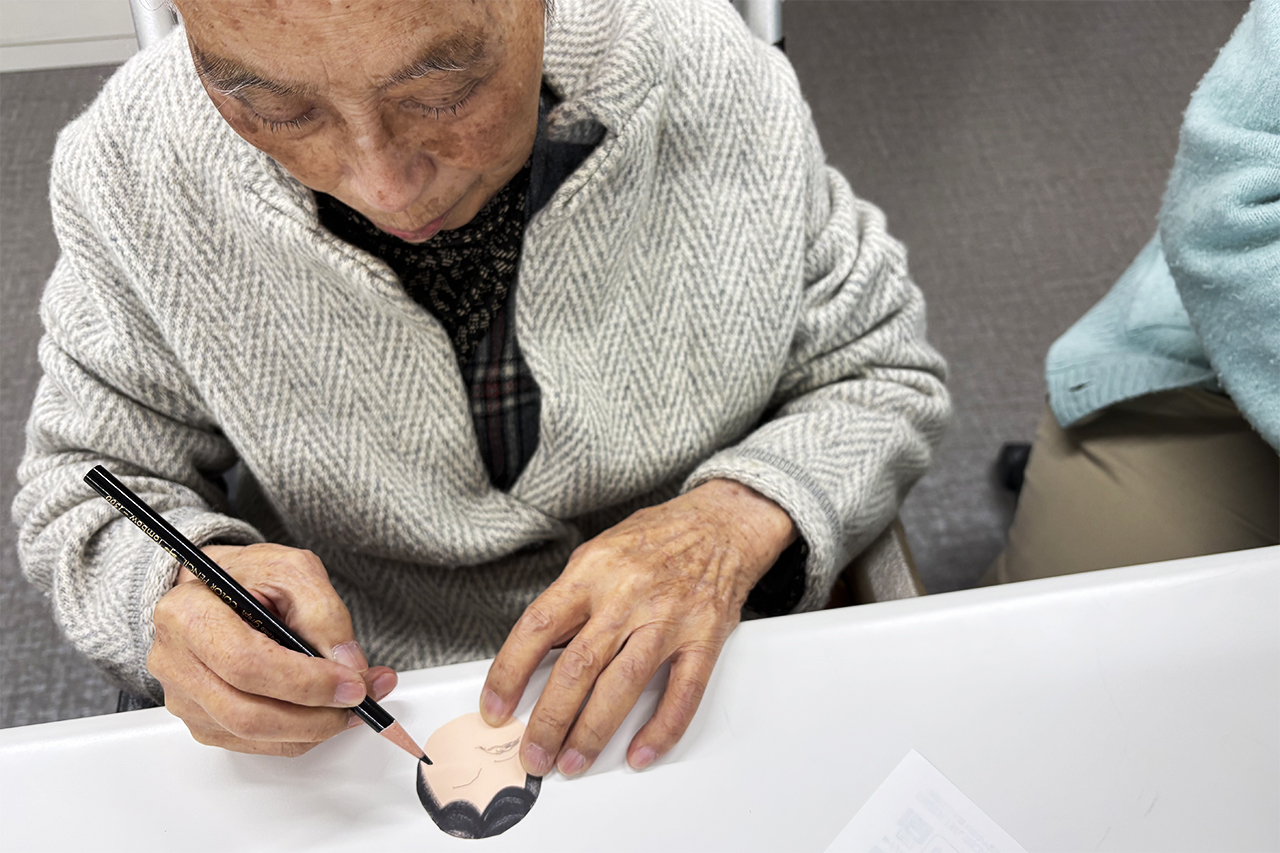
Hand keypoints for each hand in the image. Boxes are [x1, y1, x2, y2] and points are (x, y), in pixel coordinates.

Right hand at [148, 543, 396, 755]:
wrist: (216, 591)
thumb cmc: (248, 577)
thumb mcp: (293, 572)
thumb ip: (324, 614)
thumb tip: (349, 664)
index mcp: (188, 613)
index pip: (247, 664)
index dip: (306, 682)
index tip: (352, 682)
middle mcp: (176, 662)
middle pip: (247, 713)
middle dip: (315, 715)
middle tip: (362, 700)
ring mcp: (184, 698)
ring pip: (252, 736)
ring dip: (313, 729)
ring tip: (354, 707)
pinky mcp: (200, 721)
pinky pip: (253, 744)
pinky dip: (298, 735)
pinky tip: (325, 713)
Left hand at [480, 479, 795, 775]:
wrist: (722, 523)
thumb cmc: (657, 539)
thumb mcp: (599, 552)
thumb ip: (569, 597)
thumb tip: (538, 652)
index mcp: (593, 572)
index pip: (538, 628)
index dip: (509, 673)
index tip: (495, 707)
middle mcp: (628, 596)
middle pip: (577, 667)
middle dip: (548, 720)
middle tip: (532, 754)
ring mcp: (668, 620)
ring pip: (622, 686)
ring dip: (593, 733)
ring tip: (572, 762)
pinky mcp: (704, 639)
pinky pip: (682, 694)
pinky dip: (660, 730)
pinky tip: (640, 753)